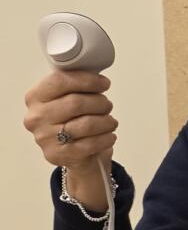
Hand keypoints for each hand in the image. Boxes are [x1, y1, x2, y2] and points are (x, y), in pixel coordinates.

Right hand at [23, 70, 117, 211]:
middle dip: (100, 102)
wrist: (74, 154)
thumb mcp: (68, 99)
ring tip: (110, 122)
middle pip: (76, 103)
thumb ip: (77, 86)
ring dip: (107, 121)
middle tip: (107, 105)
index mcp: (35, 97)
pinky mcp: (58, 155)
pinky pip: (91, 144)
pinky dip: (107, 138)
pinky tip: (109, 135)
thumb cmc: (73, 121)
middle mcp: (36, 117)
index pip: (60, 81)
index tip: (104, 83)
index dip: (87, 80)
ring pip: (87, 124)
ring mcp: (45, 138)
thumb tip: (98, 75)